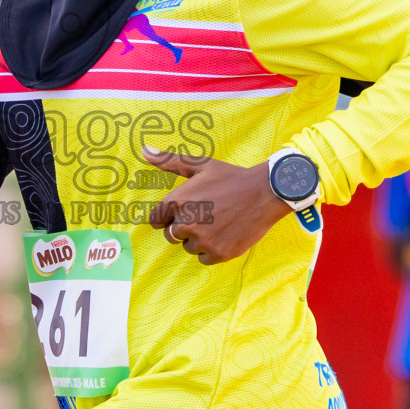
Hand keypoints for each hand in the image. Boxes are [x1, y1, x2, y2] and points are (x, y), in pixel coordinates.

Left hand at [143, 146, 289, 265]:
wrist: (266, 192)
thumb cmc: (231, 177)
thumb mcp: (200, 164)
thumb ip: (169, 161)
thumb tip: (144, 150)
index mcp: (178, 201)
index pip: (156, 219)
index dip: (167, 216)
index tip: (182, 212)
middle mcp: (187, 223)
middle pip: (171, 235)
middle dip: (183, 227)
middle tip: (205, 215)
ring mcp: (203, 240)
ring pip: (188, 247)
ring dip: (198, 239)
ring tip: (217, 222)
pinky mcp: (219, 253)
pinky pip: (203, 258)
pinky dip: (211, 250)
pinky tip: (224, 234)